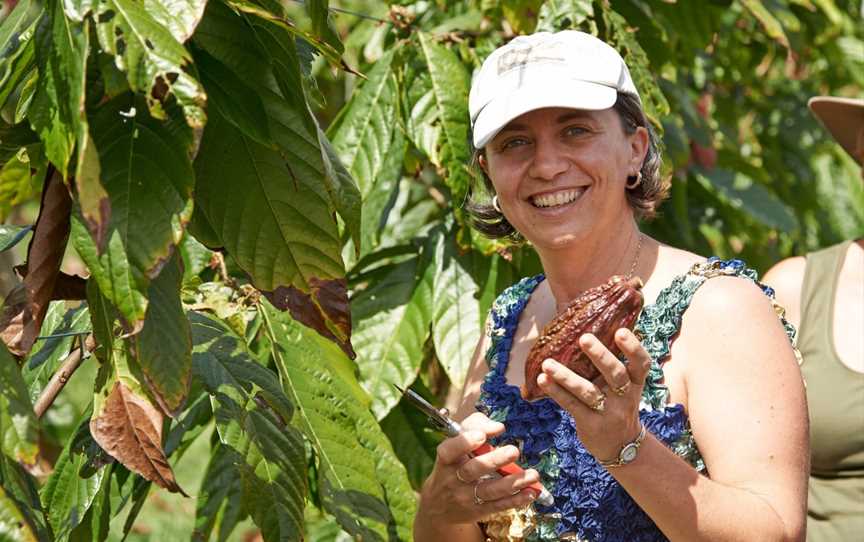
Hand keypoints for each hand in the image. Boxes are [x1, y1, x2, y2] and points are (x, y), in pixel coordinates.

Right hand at [416, 412, 541, 525]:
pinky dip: (516, 500)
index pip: (450, 450)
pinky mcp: (478, 511)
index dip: (464, 442)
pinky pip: (499, 505)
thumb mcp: (456, 443)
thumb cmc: (454, 464)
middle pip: (473, 470)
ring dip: (513, 482)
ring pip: (490, 490)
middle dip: (494, 460)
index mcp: (446, 459)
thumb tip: (497, 427)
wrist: (439, 506)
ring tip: (533, 474)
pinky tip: (531, 492)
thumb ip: (474, 427)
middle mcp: (453, 479)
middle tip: (514, 451)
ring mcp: (465, 497)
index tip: (482, 435)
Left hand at [537, 328, 651, 462]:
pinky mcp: (590, 424)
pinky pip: (572, 405)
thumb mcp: (625, 386)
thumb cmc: (618, 404)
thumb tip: (600, 324)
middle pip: (615, 375)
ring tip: (547, 363)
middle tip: (584, 338)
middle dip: (600, 356)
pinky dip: (557, 392)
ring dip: (566, 377)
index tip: (620, 331)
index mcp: (635, 382)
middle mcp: (624, 396)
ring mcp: (608, 412)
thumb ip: (615, 362)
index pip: (641, 364)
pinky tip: (543, 380)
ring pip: (588, 392)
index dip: (633, 348)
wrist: (621, 446)